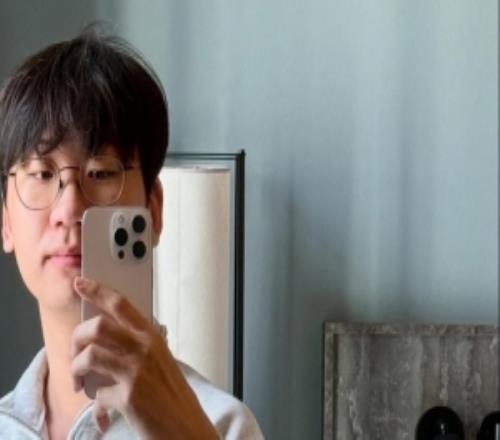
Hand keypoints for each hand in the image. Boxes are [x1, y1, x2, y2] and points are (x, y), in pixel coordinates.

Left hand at [71, 276, 218, 438]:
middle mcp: (145, 349)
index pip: (121, 304)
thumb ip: (135, 346)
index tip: (80, 282)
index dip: (98, 290)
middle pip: (97, 326)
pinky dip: (94, 405)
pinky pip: (96, 393)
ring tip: (80, 383)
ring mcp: (137, 371)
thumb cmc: (172, 395)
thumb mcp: (160, 361)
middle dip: (76, 339)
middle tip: (75, 354)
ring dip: (76, 371)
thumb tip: (101, 340)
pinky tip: (103, 414)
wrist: (187, 427)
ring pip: (89, 355)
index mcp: (152, 337)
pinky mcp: (129, 396)